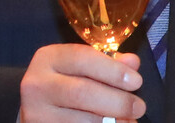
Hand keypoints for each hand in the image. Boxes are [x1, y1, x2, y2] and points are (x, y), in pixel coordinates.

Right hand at [19, 44, 144, 122]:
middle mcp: (38, 84)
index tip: (136, 81)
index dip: (112, 70)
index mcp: (48, 58)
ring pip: (82, 120)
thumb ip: (106, 63)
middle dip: (117, 101)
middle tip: (139, 107)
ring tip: (129, 121)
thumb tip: (132, 63)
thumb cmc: (64, 82)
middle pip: (82, 92)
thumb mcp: (80, 67)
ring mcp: (38, 112)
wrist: (36, 108)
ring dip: (113, 122)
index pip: (81, 58)